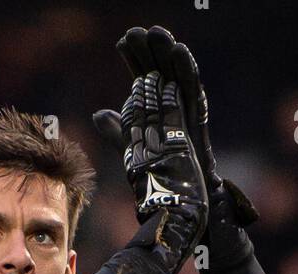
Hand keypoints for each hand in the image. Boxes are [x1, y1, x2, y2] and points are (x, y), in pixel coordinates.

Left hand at [108, 26, 259, 272]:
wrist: (185, 217)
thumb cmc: (166, 189)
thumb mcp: (136, 155)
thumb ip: (121, 133)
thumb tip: (99, 113)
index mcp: (162, 117)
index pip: (147, 82)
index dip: (136, 63)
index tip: (123, 42)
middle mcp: (178, 115)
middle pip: (163, 76)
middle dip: (151, 53)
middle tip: (138, 32)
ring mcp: (189, 122)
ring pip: (179, 81)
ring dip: (169, 56)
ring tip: (158, 34)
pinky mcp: (198, 129)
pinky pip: (194, 96)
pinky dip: (187, 73)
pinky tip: (178, 54)